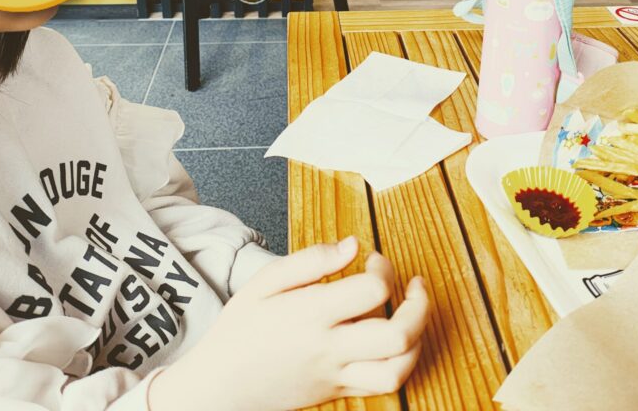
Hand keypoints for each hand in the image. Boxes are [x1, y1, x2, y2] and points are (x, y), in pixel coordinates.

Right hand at [149, 237, 429, 410]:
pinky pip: (384, 386)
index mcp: (311, 314)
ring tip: (413, 316)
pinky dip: (402, 362)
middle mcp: (329, 348)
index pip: (372, 290)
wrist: (219, 387)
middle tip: (412, 286)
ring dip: (417, 339)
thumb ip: (311, 260)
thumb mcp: (264, 283)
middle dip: (418, 306)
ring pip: (398, 369)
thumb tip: (352, 245)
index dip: (383, 267)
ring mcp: (336, 375)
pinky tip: (395, 340)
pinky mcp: (338, 393)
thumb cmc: (239, 330)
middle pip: (397, 334)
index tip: (372, 260)